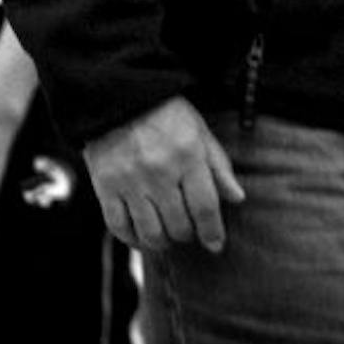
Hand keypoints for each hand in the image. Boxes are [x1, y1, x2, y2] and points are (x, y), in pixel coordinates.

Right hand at [82, 96, 245, 253]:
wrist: (120, 97)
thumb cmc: (166, 114)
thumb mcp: (200, 131)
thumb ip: (218, 166)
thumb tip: (237, 198)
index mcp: (188, 156)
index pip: (205, 207)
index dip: (213, 232)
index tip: (216, 245)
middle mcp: (159, 172)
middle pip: (178, 225)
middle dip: (188, 235)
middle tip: (189, 232)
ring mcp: (130, 182)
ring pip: (150, 232)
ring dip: (162, 242)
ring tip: (168, 238)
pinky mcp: (105, 187)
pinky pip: (119, 227)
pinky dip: (132, 239)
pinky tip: (142, 237)